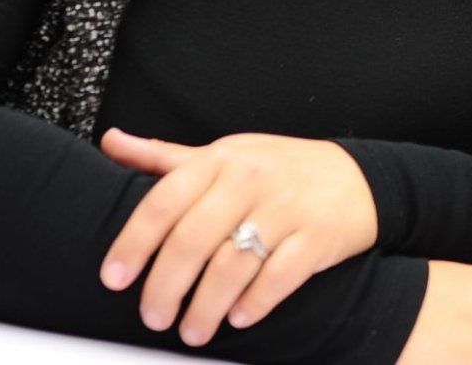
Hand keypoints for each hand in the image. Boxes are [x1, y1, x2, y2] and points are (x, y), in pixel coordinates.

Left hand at [96, 127, 378, 346]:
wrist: (360, 179)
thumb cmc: (280, 171)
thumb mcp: (226, 155)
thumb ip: (166, 157)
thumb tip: (111, 141)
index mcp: (222, 158)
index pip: (165, 201)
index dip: (133, 243)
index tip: (114, 279)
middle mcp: (252, 178)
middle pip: (193, 240)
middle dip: (165, 288)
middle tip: (154, 318)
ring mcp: (288, 206)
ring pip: (232, 266)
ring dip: (205, 307)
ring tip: (193, 330)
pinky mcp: (318, 236)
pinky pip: (278, 276)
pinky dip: (254, 303)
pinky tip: (239, 317)